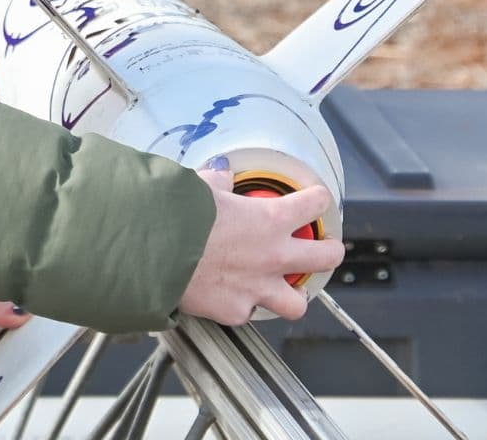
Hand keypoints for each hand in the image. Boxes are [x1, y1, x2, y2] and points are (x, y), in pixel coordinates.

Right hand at [178, 170, 345, 324]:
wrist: (155, 253)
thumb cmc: (178, 215)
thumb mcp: (202, 185)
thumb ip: (219, 182)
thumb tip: (222, 174)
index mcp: (270, 218)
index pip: (314, 203)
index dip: (316, 198)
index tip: (315, 199)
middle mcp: (273, 255)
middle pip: (326, 257)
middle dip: (331, 251)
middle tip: (327, 249)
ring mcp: (258, 288)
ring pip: (298, 304)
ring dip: (294, 295)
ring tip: (286, 289)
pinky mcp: (236, 311)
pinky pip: (248, 311)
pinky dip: (241, 304)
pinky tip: (230, 295)